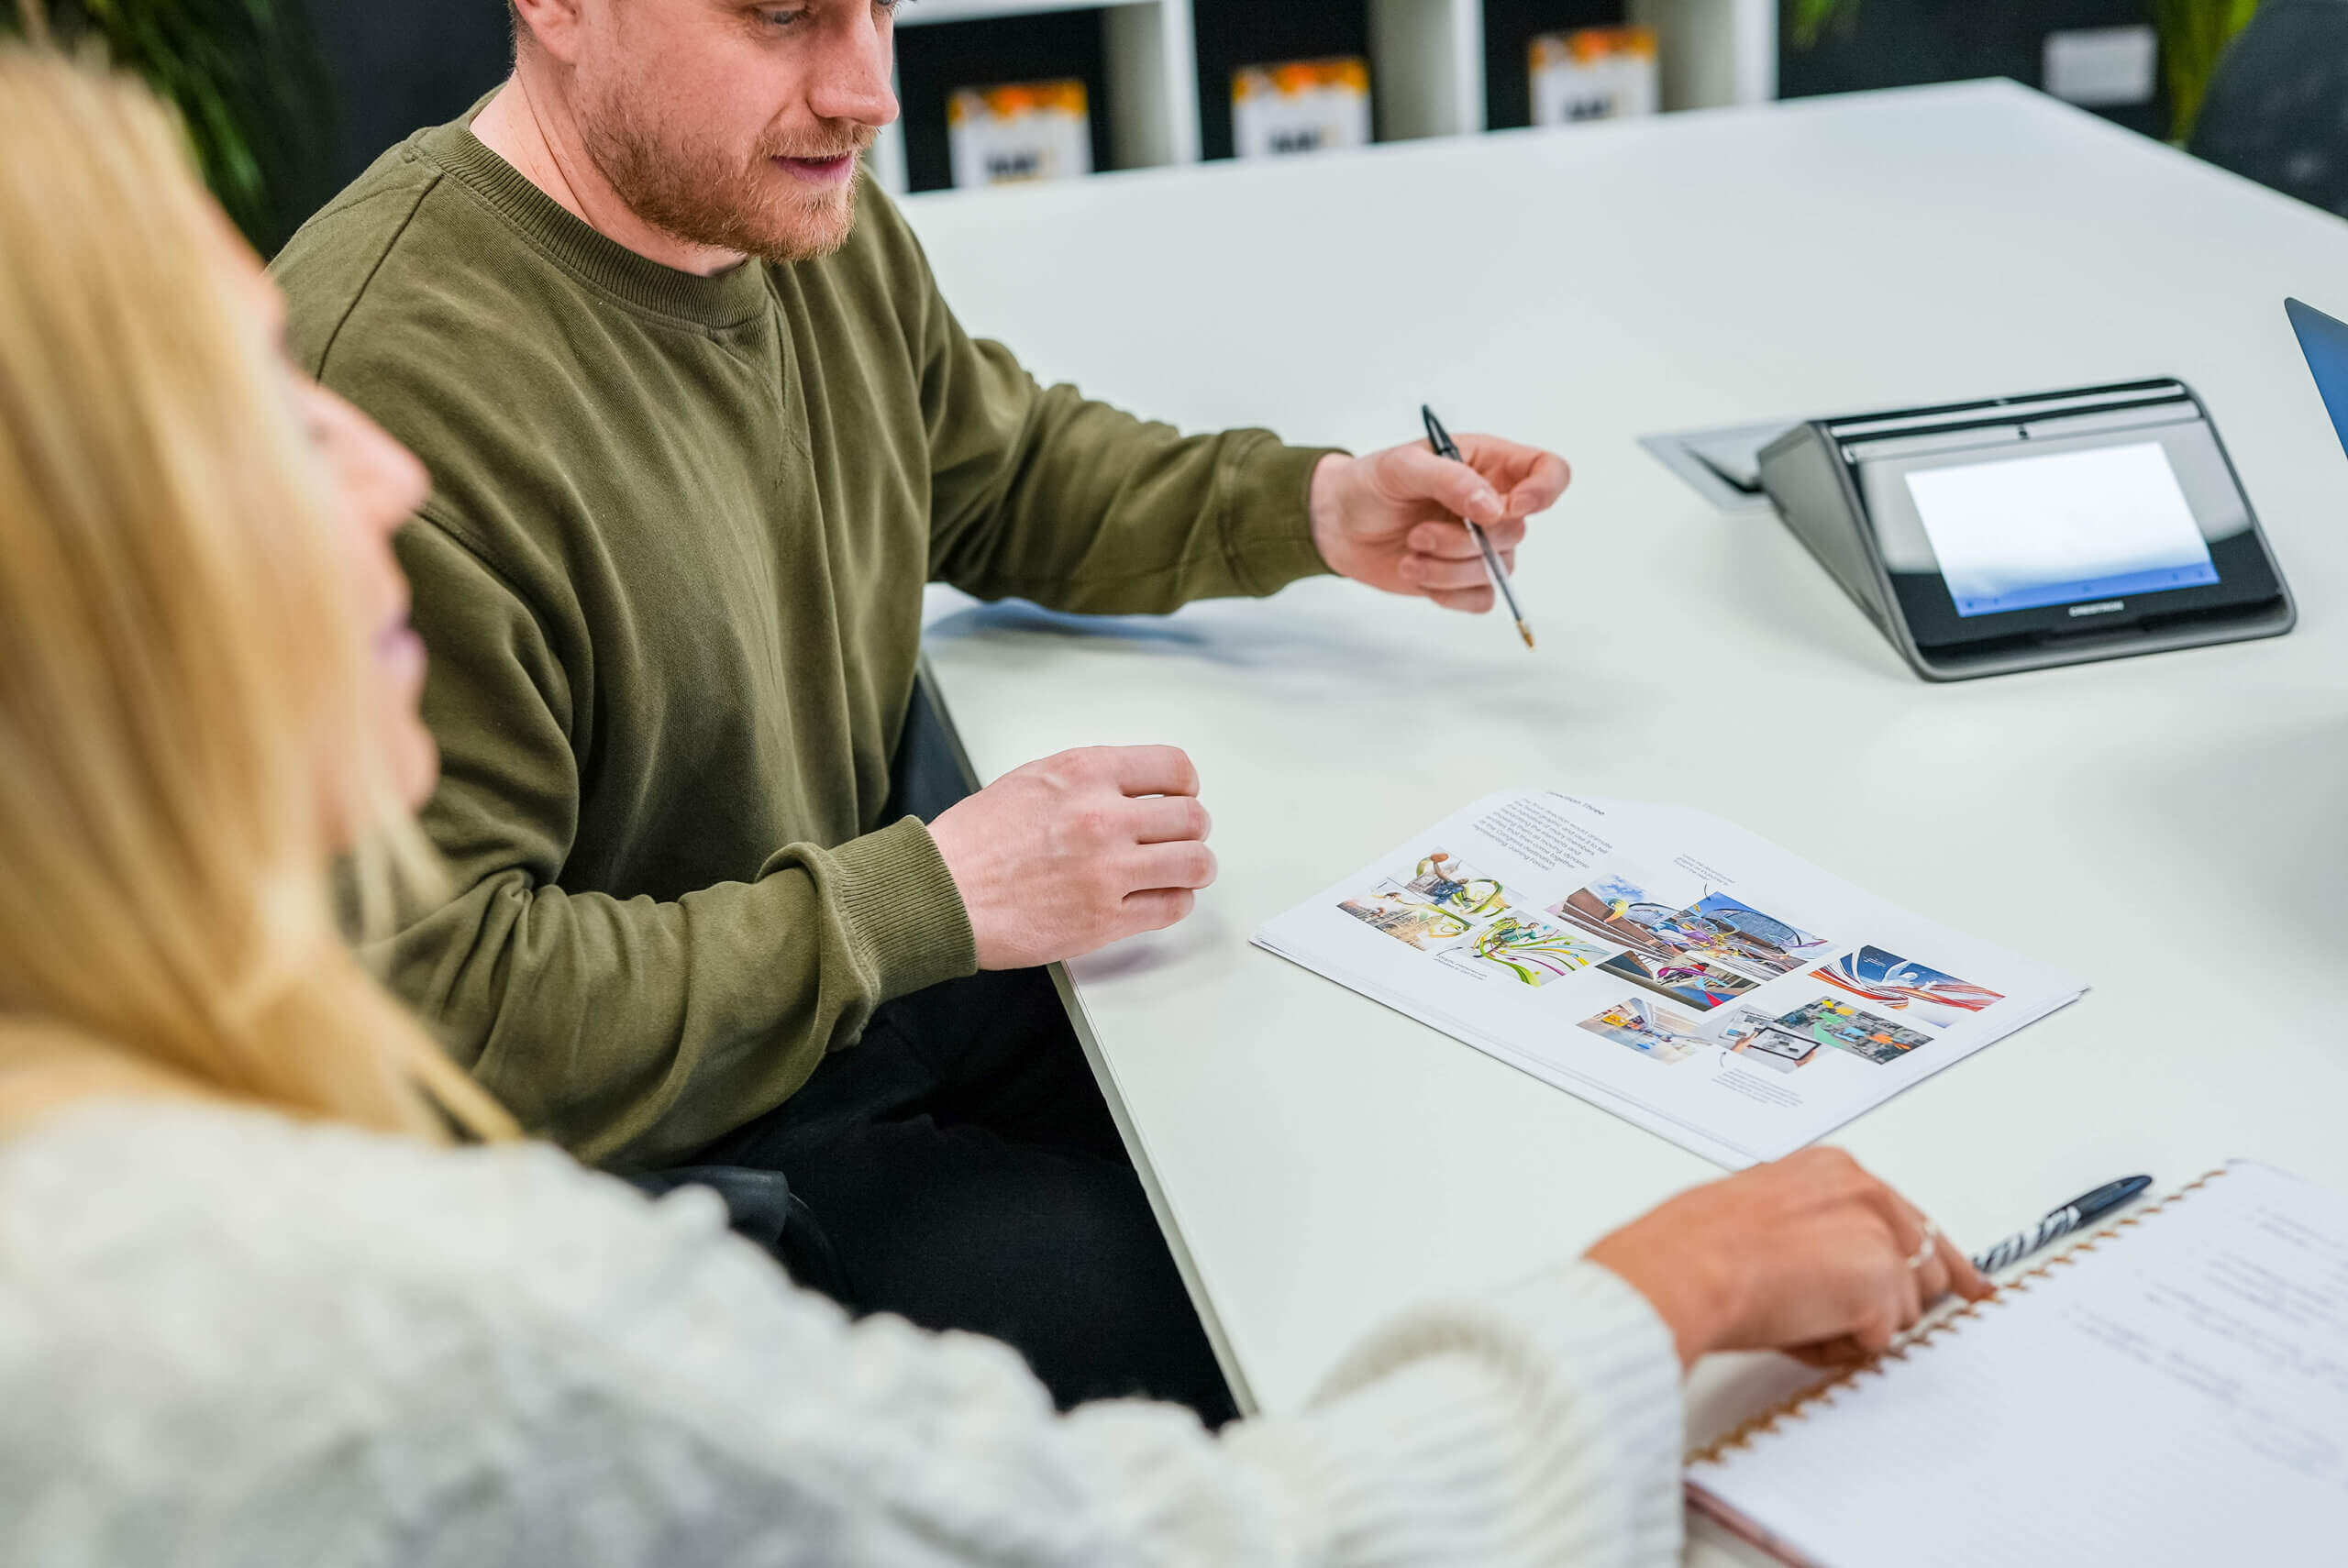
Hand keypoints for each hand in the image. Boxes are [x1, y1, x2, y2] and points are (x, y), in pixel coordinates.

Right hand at [925, 746, 1214, 969]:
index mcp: (1085, 772)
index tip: (1182, 796)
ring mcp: (1108, 870)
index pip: (1173, 768)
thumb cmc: (972, 841)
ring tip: (1183, 872)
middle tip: (1182, 839)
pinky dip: (1175, 902)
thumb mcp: (1031, 779)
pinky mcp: (1104, 919)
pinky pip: (1171, 907)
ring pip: (1195, 864)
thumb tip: (1129, 790)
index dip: (1186, 785)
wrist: (940, 893)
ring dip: (1195, 868)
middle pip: (1192, 818)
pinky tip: (1160, 898)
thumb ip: (1086, 781)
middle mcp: (1103, 816)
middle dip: (1192, 830)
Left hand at [1307, 434, 1569, 612]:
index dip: (1545, 491)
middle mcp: (1493, 504)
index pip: (1549, 472)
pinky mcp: (1462, 581)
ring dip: (1448, 568)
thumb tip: (1493, 508)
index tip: (1511, 507)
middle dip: (1466, 541)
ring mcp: (1480, 545)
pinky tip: (1416, 573)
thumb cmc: (1370, 484)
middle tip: (1419, 534)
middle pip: (1517, 532)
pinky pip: (1480, 599)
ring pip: (1497, 569)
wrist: (1336, 524)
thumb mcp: (1402, 466)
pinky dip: (1448, 593)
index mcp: (1490, 464)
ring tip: (1409, 554)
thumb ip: (1449, 479)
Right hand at [1584, 1148, 1991, 1371]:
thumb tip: (1827, 1268)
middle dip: (1891, 1301)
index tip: (1966, 1282)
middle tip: (1843, 1318)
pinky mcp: (1881, 1283)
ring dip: (1859, 1326)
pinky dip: (1841, 1348)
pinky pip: (1881, 1340)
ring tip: (1794, 1316)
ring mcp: (1878, 1236)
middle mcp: (1866, 1193)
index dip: (1935, 1258)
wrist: (1685, 1268)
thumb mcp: (1760, 1211)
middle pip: (1923, 1265)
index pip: (1909, 1217)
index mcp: (1835, 1170)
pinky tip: (1798, 1330)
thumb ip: (1812, 1228)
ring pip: (1907, 1308)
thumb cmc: (1696, 1244)